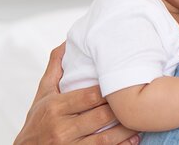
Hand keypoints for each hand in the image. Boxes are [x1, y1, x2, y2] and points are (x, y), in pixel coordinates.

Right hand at [14, 43, 139, 144]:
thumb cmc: (36, 120)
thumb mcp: (42, 93)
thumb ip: (55, 68)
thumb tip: (66, 43)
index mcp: (55, 107)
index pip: (88, 96)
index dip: (108, 90)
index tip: (124, 81)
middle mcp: (61, 128)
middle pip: (99, 116)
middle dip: (120, 108)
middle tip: (140, 96)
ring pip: (104, 138)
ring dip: (126, 129)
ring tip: (141, 119)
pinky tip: (135, 139)